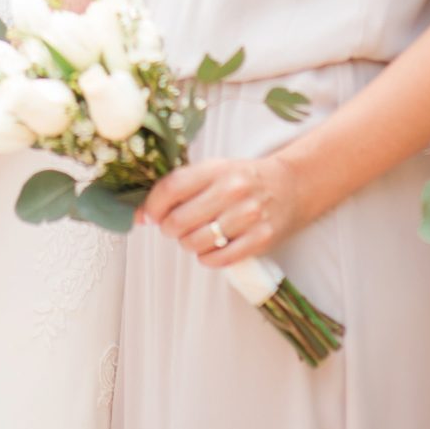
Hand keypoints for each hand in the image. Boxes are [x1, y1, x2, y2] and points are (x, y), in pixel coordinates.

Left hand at [141, 153, 306, 270]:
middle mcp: (232, 191)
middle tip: (173, 227)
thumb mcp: (213, 171)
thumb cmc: (243, 178)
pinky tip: (210, 249)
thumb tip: (138, 214)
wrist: (290, 186)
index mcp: (217, 169)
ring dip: (187, 244)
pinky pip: (219, 259)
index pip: (172, 188)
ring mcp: (248, 216)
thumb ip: (179, 187)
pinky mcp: (260, 240)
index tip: (150, 215)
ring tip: (195, 236)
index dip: (153, 206)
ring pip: (196, 243)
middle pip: (180, 221)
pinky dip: (207, 258)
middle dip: (168, 229)